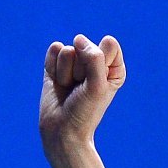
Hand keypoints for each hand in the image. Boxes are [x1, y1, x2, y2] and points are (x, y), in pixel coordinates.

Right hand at [40, 34, 125, 153]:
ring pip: (68, 49)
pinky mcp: (57, 62)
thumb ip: (94, 58)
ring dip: (66, 72)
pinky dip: (53, 68)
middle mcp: (96, 62)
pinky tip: (58, 82)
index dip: (100, 63)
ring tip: (69, 88)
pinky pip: (54, 49)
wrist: (62, 129)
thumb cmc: (84, 112)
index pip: (109, 44)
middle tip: (80, 90)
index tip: (96, 84)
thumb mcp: (97, 87)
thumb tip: (78, 38)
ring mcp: (76, 61)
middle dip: (80, 70)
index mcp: (114, 68)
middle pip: (86, 45)